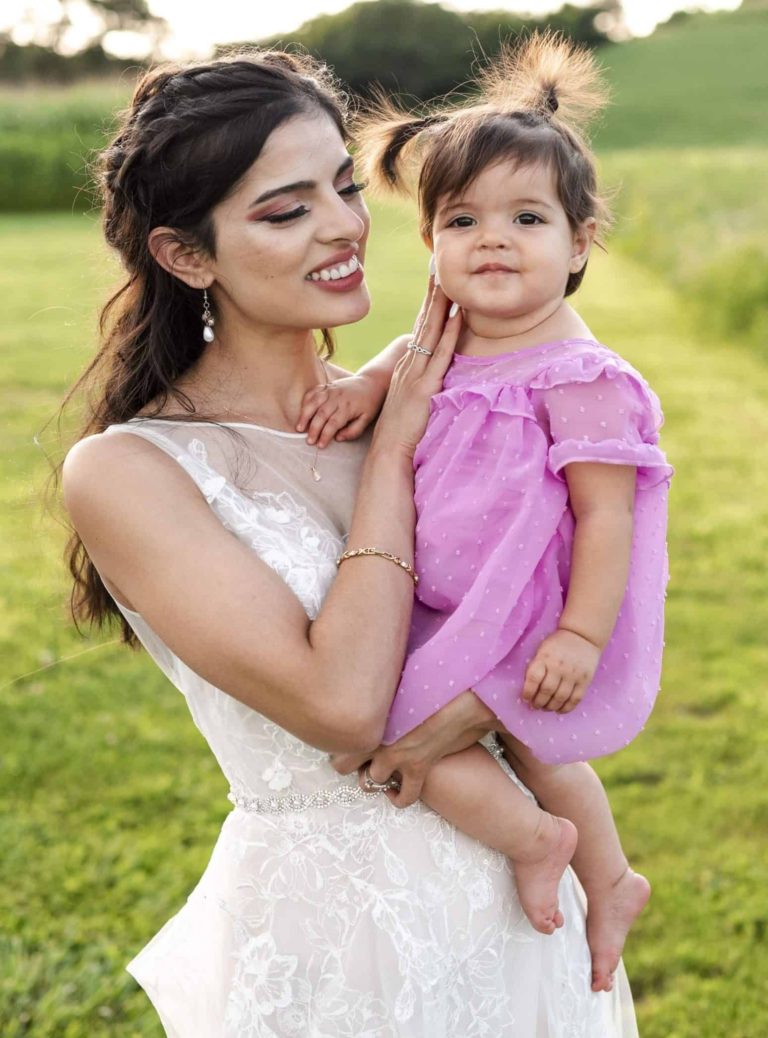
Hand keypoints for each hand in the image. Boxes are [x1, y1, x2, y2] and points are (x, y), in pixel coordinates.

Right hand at [297, 374, 382, 447]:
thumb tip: (338, 438)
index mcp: (348, 407)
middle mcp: (337, 398)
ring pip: (313, 402)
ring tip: (299, 428)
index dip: (325, 435)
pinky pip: (312, 392)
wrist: (371, 383)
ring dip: (305, 415)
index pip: (333, 424)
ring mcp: (330, 390)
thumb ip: (353, 431)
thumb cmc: (369, 404)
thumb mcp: (366, 419)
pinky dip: (305, 402)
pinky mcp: (327, 386)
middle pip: (321, 414)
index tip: (320, 445)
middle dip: (313, 429)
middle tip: (309, 441)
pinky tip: (302, 412)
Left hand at [331, 690, 493, 807]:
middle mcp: (375, 738)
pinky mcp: (418, 770)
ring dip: (372, 777)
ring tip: (379, 769)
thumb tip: (371, 673)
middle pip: (341, 763)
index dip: (340, 736)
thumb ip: (378, 683)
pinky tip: (397, 790)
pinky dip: (398, 797)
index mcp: (366, 713)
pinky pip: (404, 797)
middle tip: (356, 755)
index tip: (346, 732)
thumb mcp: (397, 675)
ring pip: (368, 781)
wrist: (461, 693)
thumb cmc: (431, 676)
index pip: (336, 733)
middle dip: (346, 762)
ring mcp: (395, 757)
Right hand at [371, 282, 461, 458]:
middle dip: (431, 294)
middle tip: (438, 267)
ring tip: (449, 281)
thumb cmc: (401, 430)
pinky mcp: (424, 387)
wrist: (389, 450)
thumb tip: (434, 377)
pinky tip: (456, 317)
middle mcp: (409, 365)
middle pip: (423, 322)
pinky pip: (440, 356)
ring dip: (440, 306)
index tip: (434, 282)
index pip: (419, 329)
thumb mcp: (410, 400)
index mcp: (407, 367)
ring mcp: (415, 374)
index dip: (427, 305)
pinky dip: (449, 335)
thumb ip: (421, 385)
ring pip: (430, 333)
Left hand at [522, 628, 601, 712]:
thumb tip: (529, 688)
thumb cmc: (557, 644)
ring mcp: (573, 674)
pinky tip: (559, 710)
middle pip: (547, 691)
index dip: (528, 692)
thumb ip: (536, 666)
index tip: (525, 698)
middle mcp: (559, 667)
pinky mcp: (585, 680)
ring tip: (546, 708)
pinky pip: (575, 699)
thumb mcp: (542, 650)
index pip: (533, 678)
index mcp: (545, 658)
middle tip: (535, 706)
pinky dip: (566, 708)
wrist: (582, 636)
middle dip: (538, 702)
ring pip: (560, 697)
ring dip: (551, 707)